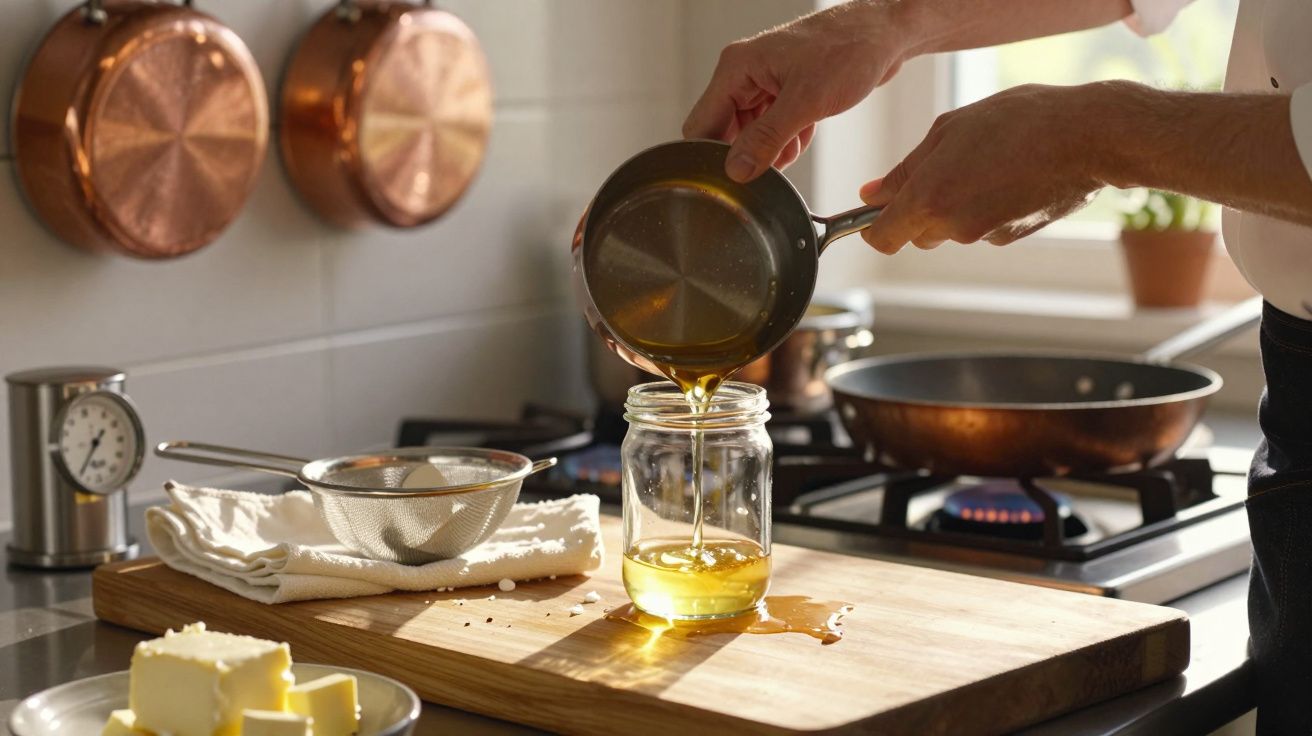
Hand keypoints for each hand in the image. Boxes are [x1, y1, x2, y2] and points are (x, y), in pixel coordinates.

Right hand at [683, 1, 911, 182]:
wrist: (886, 33)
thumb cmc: (850, 49)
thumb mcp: (807, 101)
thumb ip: (767, 138)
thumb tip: (736, 170)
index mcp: (737, 67)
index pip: (701, 125)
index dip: (711, 157)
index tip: (730, 182)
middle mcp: (744, 74)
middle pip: (723, 132)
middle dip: (745, 155)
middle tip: (767, 171)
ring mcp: (764, 83)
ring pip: (749, 133)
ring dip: (769, 150)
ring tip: (795, 144)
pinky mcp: (784, 92)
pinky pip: (771, 129)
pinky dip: (785, 141)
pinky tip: (803, 137)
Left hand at [859, 83, 1104, 253]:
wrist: (1087, 136)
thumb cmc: (1017, 121)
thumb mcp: (949, 130)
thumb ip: (905, 169)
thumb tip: (870, 195)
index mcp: (929, 200)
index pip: (882, 238)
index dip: (873, 226)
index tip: (877, 211)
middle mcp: (953, 227)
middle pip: (916, 235)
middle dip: (919, 211)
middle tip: (944, 168)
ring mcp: (985, 236)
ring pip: (952, 229)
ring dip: (956, 204)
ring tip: (986, 162)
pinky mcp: (1012, 237)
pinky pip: (983, 226)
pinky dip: (986, 206)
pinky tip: (1009, 174)